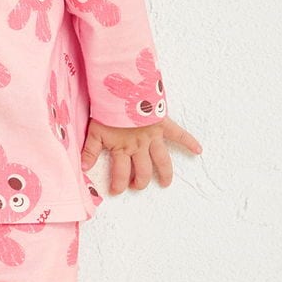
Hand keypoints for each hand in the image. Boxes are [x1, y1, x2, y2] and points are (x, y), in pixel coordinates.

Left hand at [81, 114, 202, 194]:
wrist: (120, 89)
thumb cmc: (106, 109)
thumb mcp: (94, 130)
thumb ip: (89, 150)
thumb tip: (82, 168)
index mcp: (122, 148)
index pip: (121, 172)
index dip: (118, 184)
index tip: (116, 191)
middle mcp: (139, 146)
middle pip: (143, 170)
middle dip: (140, 182)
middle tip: (135, 186)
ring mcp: (152, 137)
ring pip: (162, 160)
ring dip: (165, 173)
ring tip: (165, 183)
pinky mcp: (162, 124)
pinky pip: (179, 134)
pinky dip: (189, 141)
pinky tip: (198, 150)